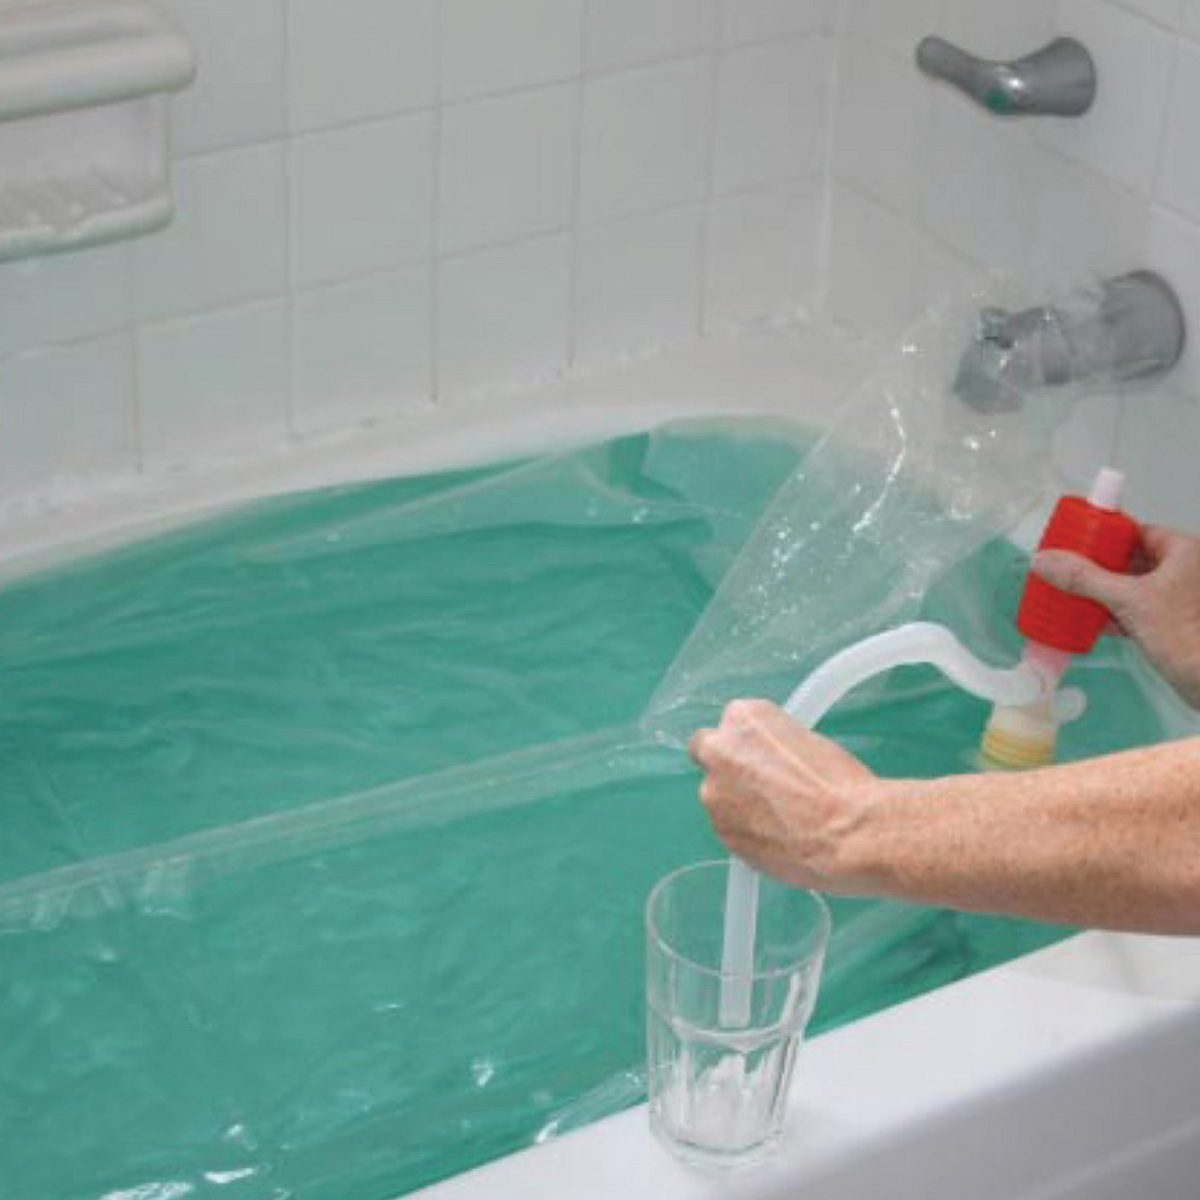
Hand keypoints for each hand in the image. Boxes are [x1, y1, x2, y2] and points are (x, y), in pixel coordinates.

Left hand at [687, 699, 877, 891]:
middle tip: (759, 784)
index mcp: (743, 718)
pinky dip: (745, 830)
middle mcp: (719, 750)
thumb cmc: (840, 784)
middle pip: (709, 754)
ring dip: (736, 802)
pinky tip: (777, 836)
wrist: (846, 834)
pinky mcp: (720, 831)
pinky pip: (728, 826)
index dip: (747, 743)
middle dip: (728, 767)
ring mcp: (714, 793)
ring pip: (718, 794)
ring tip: (779, 818)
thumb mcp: (806, 740)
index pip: (730, 723)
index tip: (763, 755)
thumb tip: (766, 759)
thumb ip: (771, 745)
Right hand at [1033, 525, 1199, 708]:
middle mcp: (1186, 571)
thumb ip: (1085, 579)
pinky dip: (1114, 613)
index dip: (1106, 536)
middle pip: (1132, 560)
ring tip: (1073, 593)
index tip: (1078, 541)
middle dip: (1100, 567)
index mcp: (1185, 553)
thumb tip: (1046, 561)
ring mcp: (1179, 599)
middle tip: (1068, 568)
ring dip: (1104, 592)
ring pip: (1133, 587)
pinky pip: (1136, 610)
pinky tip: (1092, 620)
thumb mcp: (1128, 600)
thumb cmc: (1189, 636)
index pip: (1137, 532)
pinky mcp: (1172, 625)